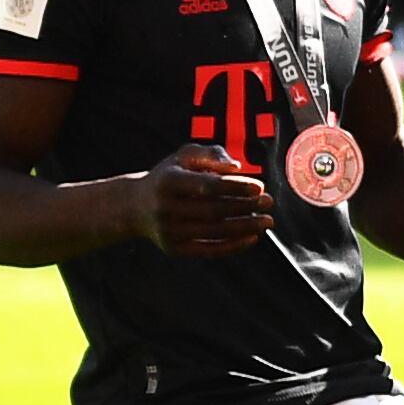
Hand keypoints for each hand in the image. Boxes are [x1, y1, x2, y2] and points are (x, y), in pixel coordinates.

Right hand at [137, 142, 276, 256]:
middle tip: (269, 202)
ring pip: (214, 232)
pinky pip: (208, 250)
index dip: (235, 187)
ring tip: (267, 220)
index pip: (207, 186)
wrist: (135, 206)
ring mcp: (168, 231)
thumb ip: (211, 154)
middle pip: (213, 210)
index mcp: (168, 182)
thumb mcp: (184, 157)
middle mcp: (165, 208)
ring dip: (245, 227)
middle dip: (245, 207)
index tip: (260, 186)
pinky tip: (253, 237)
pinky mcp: (174, 248)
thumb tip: (237, 166)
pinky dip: (233, 245)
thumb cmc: (169, 176)